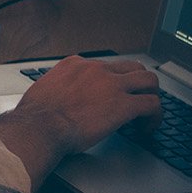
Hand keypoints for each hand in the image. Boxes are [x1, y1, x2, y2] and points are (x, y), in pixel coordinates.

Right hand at [0, 55, 161, 185]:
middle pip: (132, 66)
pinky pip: (151, 104)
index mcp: (75, 65)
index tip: (113, 94)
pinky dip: (155, 116)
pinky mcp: (123, 105)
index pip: (105, 66)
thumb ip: (57, 91)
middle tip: (139, 98)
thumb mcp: (44, 92)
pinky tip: (149, 127)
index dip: (113, 81)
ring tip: (150, 112)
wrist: (39, 127)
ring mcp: (112, 85)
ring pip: (148, 80)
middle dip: (139, 83)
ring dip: (152, 95)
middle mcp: (96, 69)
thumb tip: (58, 102)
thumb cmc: (35, 117)